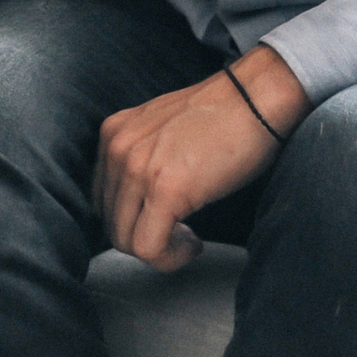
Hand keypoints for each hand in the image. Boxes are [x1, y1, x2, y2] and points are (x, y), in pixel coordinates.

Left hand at [92, 46, 312, 271]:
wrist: (253, 99)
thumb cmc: (221, 119)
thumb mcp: (161, 132)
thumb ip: (142, 158)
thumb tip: (140, 202)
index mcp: (114, 133)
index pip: (102, 198)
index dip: (133, 219)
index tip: (163, 221)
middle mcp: (116, 148)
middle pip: (110, 222)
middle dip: (145, 238)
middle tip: (180, 234)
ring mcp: (136, 168)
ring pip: (125, 240)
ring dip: (159, 250)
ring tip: (189, 238)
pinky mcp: (164, 189)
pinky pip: (148, 248)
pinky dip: (170, 257)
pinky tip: (194, 243)